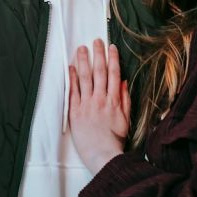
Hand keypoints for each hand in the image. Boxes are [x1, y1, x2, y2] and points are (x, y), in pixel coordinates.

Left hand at [68, 39, 129, 173]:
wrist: (103, 155)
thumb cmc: (114, 140)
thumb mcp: (126, 119)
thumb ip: (125, 99)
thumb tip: (124, 82)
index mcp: (114, 100)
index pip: (114, 74)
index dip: (113, 59)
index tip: (111, 47)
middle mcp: (101, 99)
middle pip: (100, 72)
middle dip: (98, 55)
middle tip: (96, 41)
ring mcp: (87, 104)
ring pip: (85, 78)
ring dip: (83, 61)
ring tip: (82, 48)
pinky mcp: (75, 111)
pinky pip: (73, 91)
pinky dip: (71, 78)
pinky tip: (70, 67)